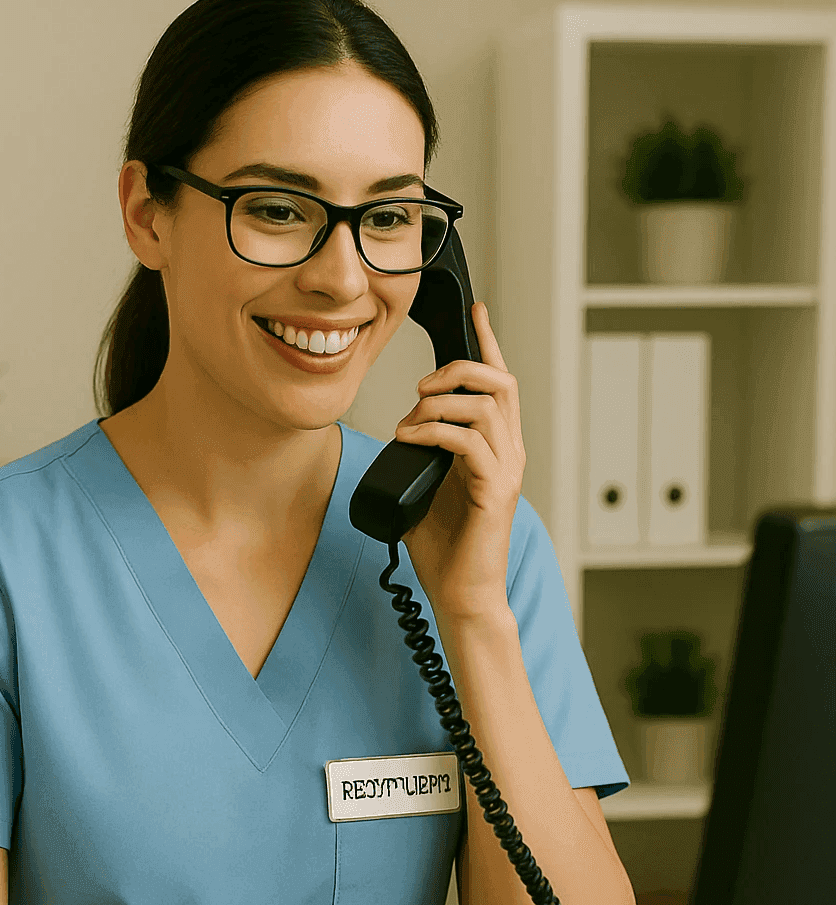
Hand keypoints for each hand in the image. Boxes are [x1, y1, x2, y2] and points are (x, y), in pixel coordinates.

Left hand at [394, 301, 524, 620]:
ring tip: (409, 422)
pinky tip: (409, 440)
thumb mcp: (423, 489)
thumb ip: (418, 459)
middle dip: (458, 370)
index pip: (499, 384)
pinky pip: (471, 443)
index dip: (488, 343)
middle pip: (500, 383)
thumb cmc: (444, 548)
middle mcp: (509, 453)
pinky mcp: (495, 492)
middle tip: (421, 387)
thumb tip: (395, 436)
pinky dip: (435, 433)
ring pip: (487, 407)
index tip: (476, 311)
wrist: (461, 594)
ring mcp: (506, 471)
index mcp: (496, 447)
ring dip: (441, 403)